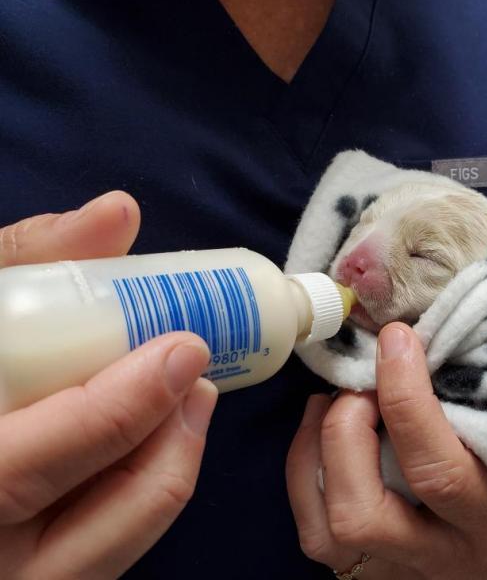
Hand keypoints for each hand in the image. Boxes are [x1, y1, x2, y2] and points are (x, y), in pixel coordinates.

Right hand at [0, 192, 217, 578]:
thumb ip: (26, 257)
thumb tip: (118, 212)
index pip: (42, 460)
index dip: (127, 405)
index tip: (185, 348)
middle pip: (115, 515)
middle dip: (175, 441)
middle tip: (197, 376)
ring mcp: (19, 576)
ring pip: (121, 546)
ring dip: (167, 467)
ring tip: (181, 403)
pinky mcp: (47, 574)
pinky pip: (106, 552)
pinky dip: (136, 493)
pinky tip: (138, 441)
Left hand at [287, 323, 486, 579]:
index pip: (437, 469)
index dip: (406, 400)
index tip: (399, 340)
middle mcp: (443, 551)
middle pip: (364, 510)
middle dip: (348, 429)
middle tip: (363, 379)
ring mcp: (403, 566)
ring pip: (331, 531)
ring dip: (315, 453)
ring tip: (332, 400)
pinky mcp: (377, 568)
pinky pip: (319, 536)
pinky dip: (305, 476)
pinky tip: (320, 432)